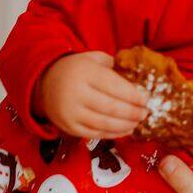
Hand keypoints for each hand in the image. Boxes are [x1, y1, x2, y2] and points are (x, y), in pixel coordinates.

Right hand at [35, 50, 150, 138]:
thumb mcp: (93, 59)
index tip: (147, 99)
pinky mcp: (69, 127)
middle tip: (146, 113)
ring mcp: (71, 112)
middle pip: (111, 108)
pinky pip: (95, 133)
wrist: (45, 83)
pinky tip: (125, 129)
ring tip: (138, 122)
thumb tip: (140, 79)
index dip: (134, 95)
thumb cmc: (77, 69)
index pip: (114, 86)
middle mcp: (76, 93)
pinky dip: (113, 134)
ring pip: (104, 124)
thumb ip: (115, 66)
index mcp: (85, 72)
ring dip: (125, 125)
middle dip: (133, 112)